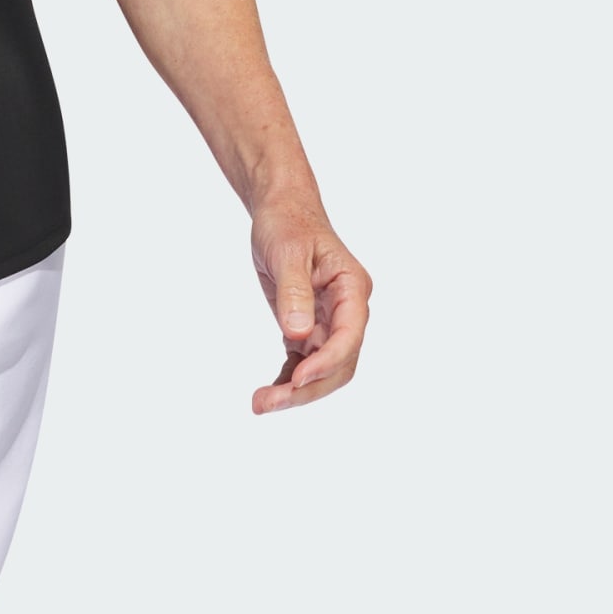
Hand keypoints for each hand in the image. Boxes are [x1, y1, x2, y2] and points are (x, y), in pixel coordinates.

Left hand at [249, 200, 371, 413]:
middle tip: (269, 403)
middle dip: (308, 387)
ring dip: (296, 390)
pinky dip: (288, 378)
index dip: (327, 362)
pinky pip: (302, 360)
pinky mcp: (308, 326)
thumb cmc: (287, 222)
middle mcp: (347, 309)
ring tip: (261, 403)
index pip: (349, 335)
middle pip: (339, 362)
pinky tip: (268, 393)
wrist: (280, 210)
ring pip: (322, 368)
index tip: (297, 379)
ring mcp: (329, 321)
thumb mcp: (287, 251)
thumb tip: (298, 333)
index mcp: (351, 288)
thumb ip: (295, 291)